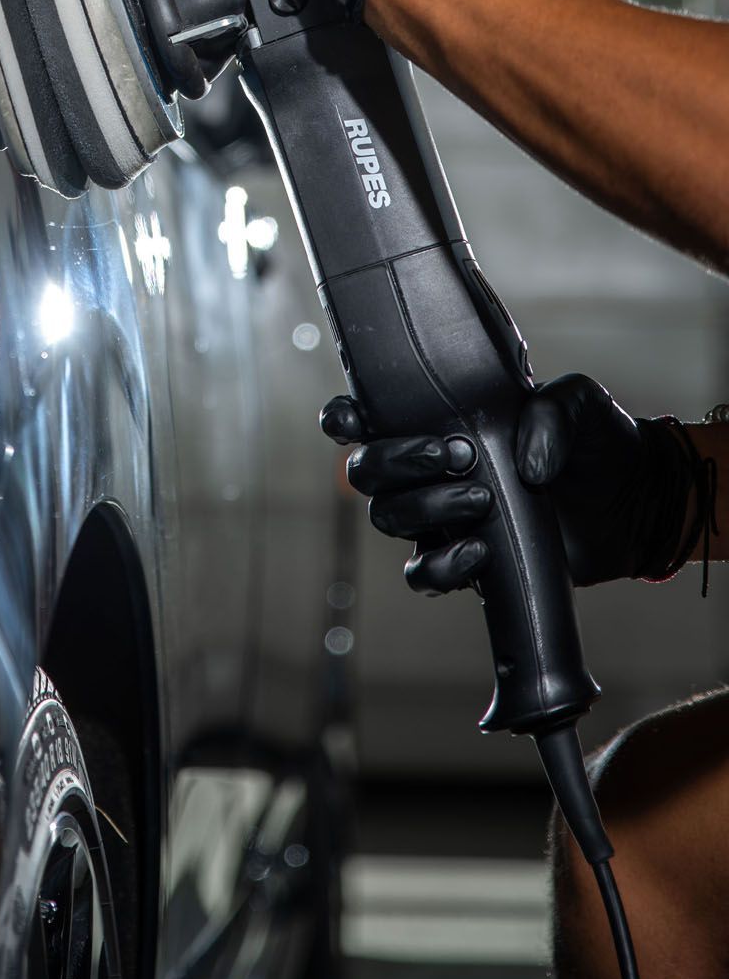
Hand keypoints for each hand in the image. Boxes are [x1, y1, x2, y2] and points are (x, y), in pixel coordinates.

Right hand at [320, 375, 694, 591]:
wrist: (633, 503)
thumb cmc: (595, 441)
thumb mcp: (579, 404)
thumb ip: (551, 413)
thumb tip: (525, 464)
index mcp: (439, 417)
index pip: (366, 414)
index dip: (344, 420)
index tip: (357, 422)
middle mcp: (428, 468)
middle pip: (367, 472)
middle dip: (397, 462)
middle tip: (455, 455)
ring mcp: (442, 516)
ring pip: (390, 519)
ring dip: (425, 509)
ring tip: (480, 500)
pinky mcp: (467, 560)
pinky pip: (424, 573)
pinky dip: (442, 566)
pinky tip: (481, 552)